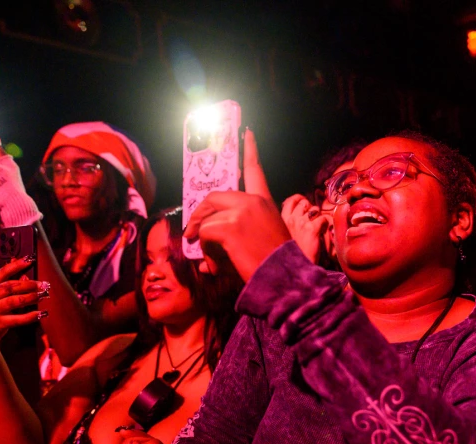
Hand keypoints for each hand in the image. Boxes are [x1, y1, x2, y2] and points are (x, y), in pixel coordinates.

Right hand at [0, 257, 47, 350]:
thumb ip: (8, 285)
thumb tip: (25, 275)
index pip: (2, 272)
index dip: (16, 265)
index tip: (30, 259)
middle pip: (10, 287)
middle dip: (29, 284)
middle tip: (44, 284)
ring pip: (14, 301)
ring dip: (31, 297)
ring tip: (44, 295)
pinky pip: (17, 319)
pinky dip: (30, 316)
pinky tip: (41, 313)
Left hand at [183, 129, 290, 280]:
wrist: (284, 278)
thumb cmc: (274, 265)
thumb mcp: (260, 241)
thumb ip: (234, 237)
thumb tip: (203, 256)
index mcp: (265, 202)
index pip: (255, 170)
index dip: (250, 150)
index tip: (247, 132)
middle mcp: (253, 201)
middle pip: (213, 197)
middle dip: (198, 216)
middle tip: (190, 234)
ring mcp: (241, 211)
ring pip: (206, 221)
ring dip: (204, 244)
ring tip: (213, 262)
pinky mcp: (230, 225)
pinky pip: (204, 235)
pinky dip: (206, 253)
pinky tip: (218, 266)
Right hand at [281, 194, 327, 263]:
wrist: (296, 266)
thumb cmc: (292, 252)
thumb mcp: (285, 234)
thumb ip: (290, 223)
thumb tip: (299, 213)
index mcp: (283, 220)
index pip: (291, 200)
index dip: (299, 199)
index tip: (303, 203)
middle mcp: (291, 219)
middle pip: (304, 203)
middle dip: (310, 208)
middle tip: (312, 219)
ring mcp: (301, 223)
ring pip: (315, 209)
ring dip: (318, 216)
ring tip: (317, 227)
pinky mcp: (312, 229)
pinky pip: (323, 218)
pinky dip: (325, 224)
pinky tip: (322, 232)